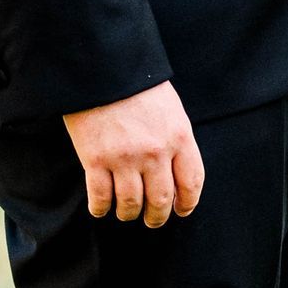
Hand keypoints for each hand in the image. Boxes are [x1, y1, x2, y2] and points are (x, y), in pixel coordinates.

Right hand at [63, 80, 204, 226]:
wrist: (103, 67)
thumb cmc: (138, 86)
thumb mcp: (171, 109)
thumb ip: (176, 139)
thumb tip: (176, 172)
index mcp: (179, 136)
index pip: (191, 181)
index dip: (188, 203)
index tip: (181, 211)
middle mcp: (155, 152)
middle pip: (161, 199)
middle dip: (157, 216)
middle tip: (152, 219)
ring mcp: (124, 158)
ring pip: (131, 204)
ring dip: (129, 213)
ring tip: (127, 213)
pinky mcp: (95, 160)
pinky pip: (100, 197)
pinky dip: (101, 208)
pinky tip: (101, 209)